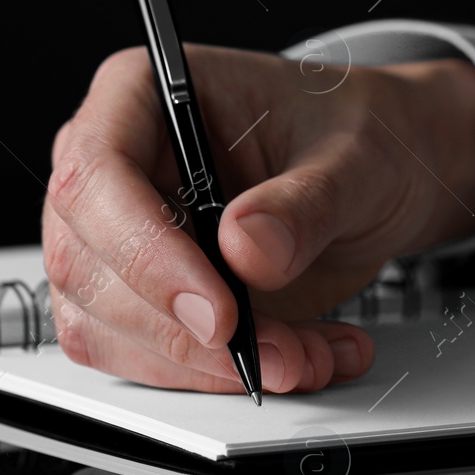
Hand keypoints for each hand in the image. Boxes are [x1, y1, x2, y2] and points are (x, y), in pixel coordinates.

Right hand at [42, 45, 474, 391]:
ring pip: (108, 327)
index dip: (145, 255)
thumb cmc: (358, 134)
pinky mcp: (145, 299)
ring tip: (309, 355)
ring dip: (210, 368)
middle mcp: (117, 168)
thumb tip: (247, 247)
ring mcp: (121, 239)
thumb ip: (304, 203)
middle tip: (280, 353)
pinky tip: (298, 357)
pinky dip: (220, 378)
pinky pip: (147, 358)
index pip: (97, 176)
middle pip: (88, 265)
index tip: (217, 312)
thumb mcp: (354, 158)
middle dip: (187, 333)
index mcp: (144, 96)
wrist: (385, 172)